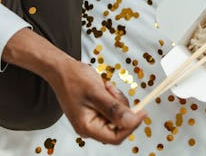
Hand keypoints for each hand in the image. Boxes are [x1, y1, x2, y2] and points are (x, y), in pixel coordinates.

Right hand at [2, 29, 145, 144]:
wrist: (62, 68)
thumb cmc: (73, 79)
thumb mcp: (97, 93)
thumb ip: (114, 109)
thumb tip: (131, 121)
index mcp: (87, 127)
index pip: (116, 137)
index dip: (131, 125)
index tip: (142, 112)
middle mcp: (90, 126)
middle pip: (118, 124)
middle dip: (120, 106)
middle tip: (112, 91)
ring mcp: (93, 118)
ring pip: (117, 114)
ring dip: (116, 98)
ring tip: (106, 87)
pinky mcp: (96, 110)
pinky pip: (112, 106)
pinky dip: (112, 96)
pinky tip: (104, 87)